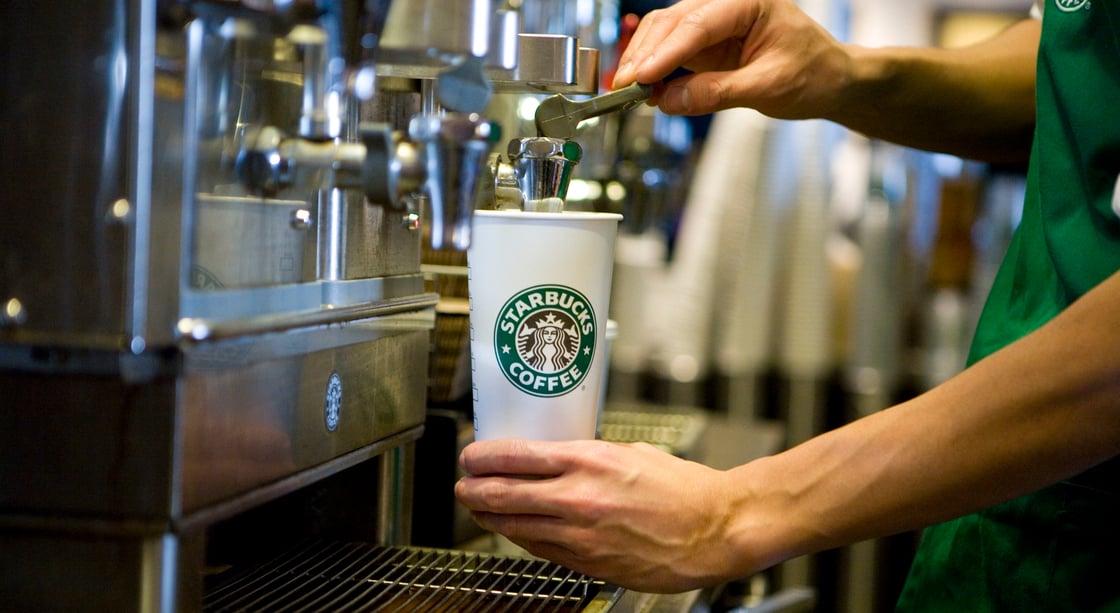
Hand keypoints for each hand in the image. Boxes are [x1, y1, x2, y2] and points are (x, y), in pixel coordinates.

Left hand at [455, 438, 755, 592]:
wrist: (714, 530)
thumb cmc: (682, 489)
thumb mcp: (630, 453)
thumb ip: (588, 457)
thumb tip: (557, 458)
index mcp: (589, 460)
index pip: (516, 456)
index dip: (483, 457)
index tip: (470, 456)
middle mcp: (578, 497)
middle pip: (504, 493)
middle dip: (474, 489)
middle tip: (462, 484)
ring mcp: (580, 534)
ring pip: (515, 525)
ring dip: (489, 516)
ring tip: (478, 507)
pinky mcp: (588, 562)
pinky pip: (540, 548)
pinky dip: (520, 536)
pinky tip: (513, 529)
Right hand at [612, 0, 850, 119]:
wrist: (830, 80)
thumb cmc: (813, 73)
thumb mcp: (768, 87)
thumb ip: (717, 93)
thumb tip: (670, 100)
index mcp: (749, 2)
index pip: (697, 24)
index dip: (666, 52)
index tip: (642, 77)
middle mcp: (726, 6)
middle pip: (671, 22)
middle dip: (645, 54)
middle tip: (626, 87)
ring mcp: (713, 25)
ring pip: (664, 33)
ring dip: (643, 61)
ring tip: (628, 90)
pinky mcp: (705, 46)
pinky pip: (670, 52)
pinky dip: (654, 70)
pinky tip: (643, 88)